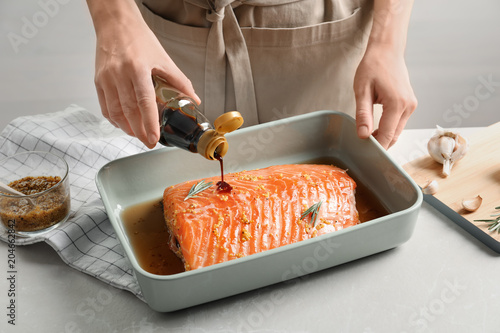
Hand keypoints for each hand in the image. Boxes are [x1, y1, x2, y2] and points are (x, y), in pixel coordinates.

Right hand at [89, 0, 199, 147]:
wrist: (116, 24)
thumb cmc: (139, 39)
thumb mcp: (163, 58)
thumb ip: (179, 81)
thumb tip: (193, 99)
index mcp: (138, 68)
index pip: (144, 102)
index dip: (149, 123)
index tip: (154, 138)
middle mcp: (119, 74)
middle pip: (129, 111)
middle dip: (139, 131)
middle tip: (149, 141)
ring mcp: (106, 78)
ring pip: (115, 111)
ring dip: (127, 127)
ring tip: (138, 135)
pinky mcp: (98, 80)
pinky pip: (105, 106)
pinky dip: (114, 119)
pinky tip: (124, 124)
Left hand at [353, 43, 416, 148]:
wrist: (387, 50)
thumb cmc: (373, 66)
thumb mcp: (362, 90)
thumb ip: (363, 114)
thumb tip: (363, 135)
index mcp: (397, 104)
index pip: (387, 135)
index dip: (376, 147)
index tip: (363, 153)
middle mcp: (408, 106)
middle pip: (394, 136)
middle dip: (380, 144)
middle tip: (361, 147)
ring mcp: (411, 105)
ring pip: (397, 131)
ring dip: (384, 136)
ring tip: (366, 136)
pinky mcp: (409, 104)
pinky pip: (399, 122)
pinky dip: (388, 128)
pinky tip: (375, 127)